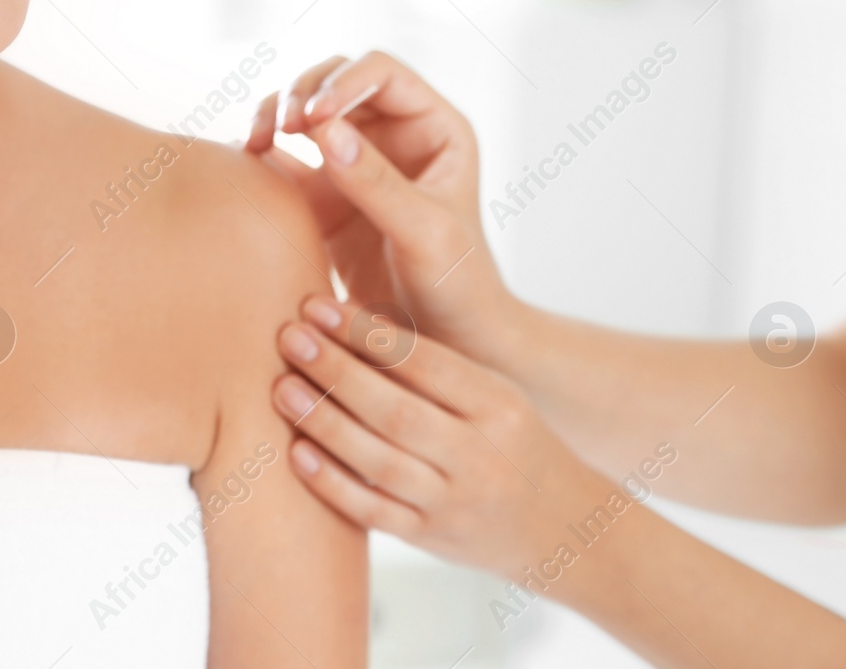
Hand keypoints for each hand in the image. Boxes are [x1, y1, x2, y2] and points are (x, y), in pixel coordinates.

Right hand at [246, 51, 517, 360]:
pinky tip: (244, 164)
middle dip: (299, 93)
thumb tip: (323, 130)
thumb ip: (376, 182)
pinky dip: (260, 154)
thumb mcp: (424, 234)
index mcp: (434, 128)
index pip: (382, 73)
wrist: (447, 347)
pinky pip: (283, 159)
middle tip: (278, 126)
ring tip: (255, 141)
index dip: (342, 81)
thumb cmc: (457, 288)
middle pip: (334, 82)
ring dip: (274, 115)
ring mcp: (355, 165)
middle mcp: (394, 136)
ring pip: (303, 114)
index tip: (311, 118)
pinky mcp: (323, 198)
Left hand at [271, 294, 629, 586]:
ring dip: (324, 423)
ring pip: (379, 462)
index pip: (425, 362)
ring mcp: (456, 503)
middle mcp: (480, 454)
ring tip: (282, 387)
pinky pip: (376, 512)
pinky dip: (333, 484)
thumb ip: (435, 368)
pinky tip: (297, 453)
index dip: (367, 333)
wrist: (563, 530)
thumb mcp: (495, 396)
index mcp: (499, 404)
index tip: (319, 306)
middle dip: (336, 371)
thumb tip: (351, 319)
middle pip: (396, 410)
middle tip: (290, 337)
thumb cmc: (513, 444)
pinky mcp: (433, 540)